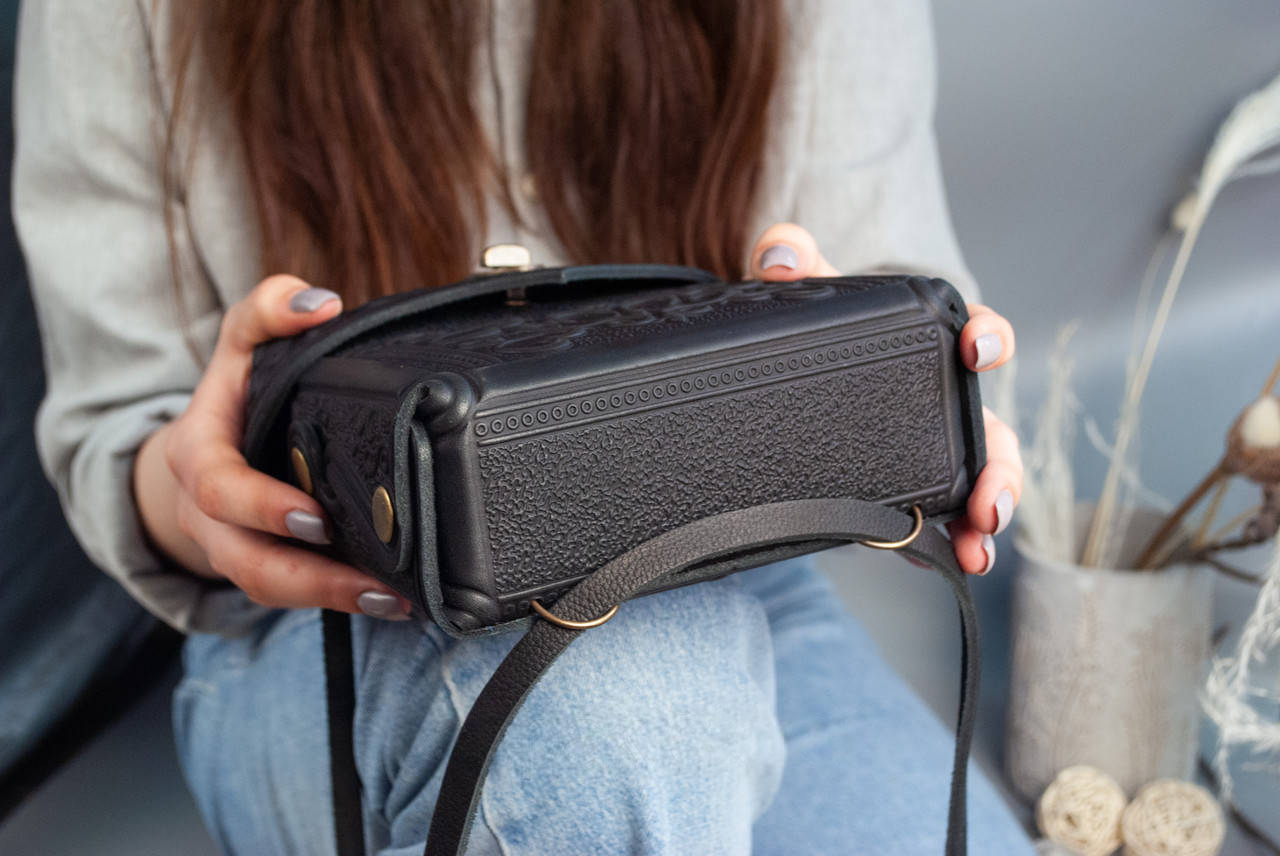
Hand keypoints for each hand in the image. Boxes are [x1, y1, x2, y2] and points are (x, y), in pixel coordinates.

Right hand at [133, 275, 412, 619]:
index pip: (219, 487)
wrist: (209, 445)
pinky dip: (339, 600)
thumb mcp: (240, 341)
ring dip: (329, 599)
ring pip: (269, 588)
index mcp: (198, 457)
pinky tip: (393, 600)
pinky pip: (293, 595)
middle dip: (303, 573)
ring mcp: (234, 546)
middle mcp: (208, 513)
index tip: (314, 516)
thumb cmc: (235, 390)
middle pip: (244, 558)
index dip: (261, 506)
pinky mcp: (267, 565)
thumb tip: (321, 303)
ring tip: (390, 600)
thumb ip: (269, 308)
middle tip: (365, 576)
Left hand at [748, 223, 1021, 574]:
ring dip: (986, 514)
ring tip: (980, 545)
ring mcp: (926, 447)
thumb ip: (789, 260)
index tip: (977, 349)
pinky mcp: (899, 487)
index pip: (975, 332)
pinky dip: (944, 543)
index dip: (988, 336)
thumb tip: (782, 257)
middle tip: (993, 495)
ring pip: (976, 482)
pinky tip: (949, 562)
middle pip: (991, 431)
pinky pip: (932, 517)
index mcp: (930, 342)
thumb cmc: (817, 326)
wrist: (788, 369)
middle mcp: (941, 398)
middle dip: (1003, 467)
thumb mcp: (805, 293)